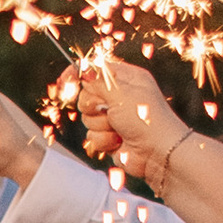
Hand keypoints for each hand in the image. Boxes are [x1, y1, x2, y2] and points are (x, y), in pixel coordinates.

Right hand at [75, 54, 186, 177]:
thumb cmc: (146, 119)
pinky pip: (92, 136)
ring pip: (87, 118)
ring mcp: (115, 117)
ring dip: (100, 126)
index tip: (65, 81)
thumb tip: (83, 69)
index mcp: (127, 78)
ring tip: (118, 129)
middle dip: (93, 107)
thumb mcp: (121, 93)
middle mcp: (121, 96)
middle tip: (108, 110)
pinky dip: (103, 140)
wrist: (157, 153)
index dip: (80, 74)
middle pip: (86, 96)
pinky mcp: (110, 136)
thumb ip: (99, 80)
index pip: (97, 69)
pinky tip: (118, 142)